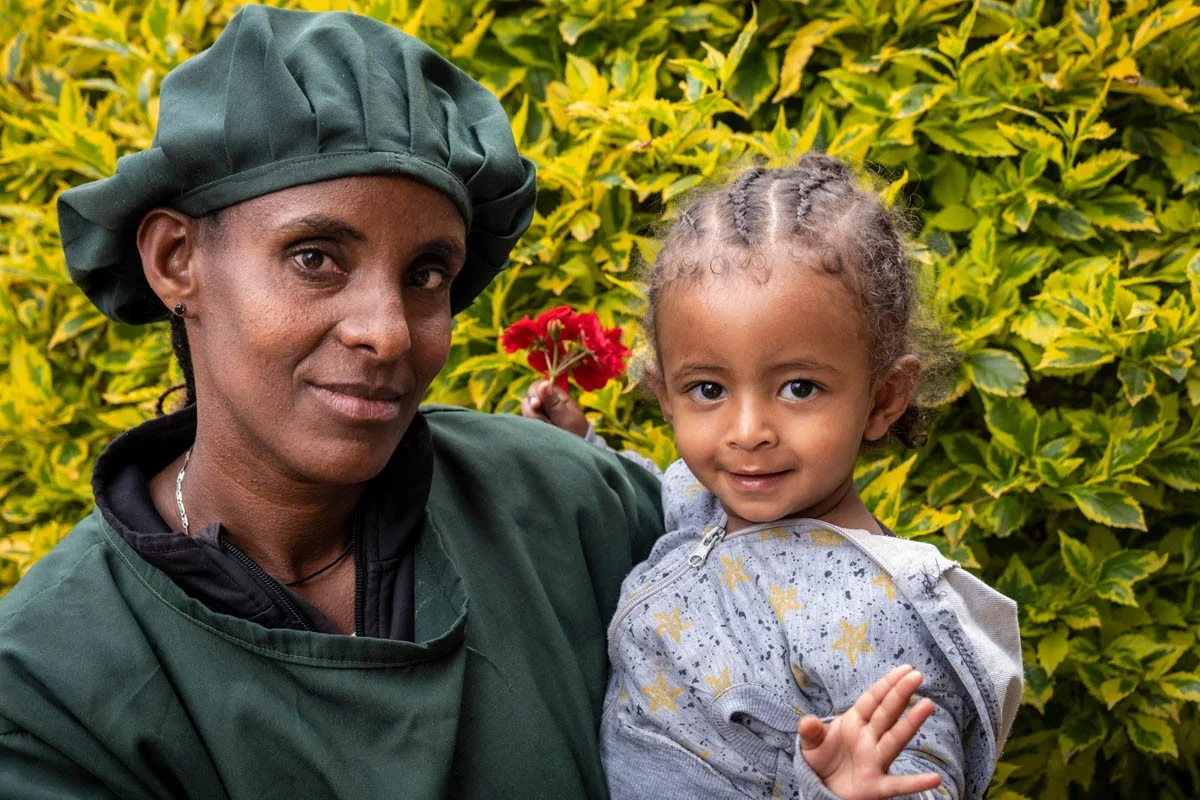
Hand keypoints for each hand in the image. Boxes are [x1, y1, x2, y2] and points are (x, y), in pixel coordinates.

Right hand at [520, 379, 588, 436]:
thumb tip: (544, 383)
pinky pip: (524, 424)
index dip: (534, 394)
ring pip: (525, 413)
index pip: (536, 386)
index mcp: (555, 394)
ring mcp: (538, 414)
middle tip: (548, 423)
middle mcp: (544, 402)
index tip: (537, 405)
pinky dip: (532, 430)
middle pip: (527, 400)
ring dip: (536, 423)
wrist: (575, 453)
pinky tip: (542, 435)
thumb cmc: (575, 432)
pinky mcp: (533, 425)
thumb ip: (553, 402)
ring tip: (549, 431)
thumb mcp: (566, 418)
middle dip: (534, 413)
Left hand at [798, 664, 940, 799]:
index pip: (872, 700)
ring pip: (895, 739)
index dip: (887, 684)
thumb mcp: (812, 742)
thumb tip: (806, 722)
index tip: (905, 669)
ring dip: (911, 723)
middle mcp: (869, 738)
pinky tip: (934, 779)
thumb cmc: (822, 758)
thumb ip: (811, 731)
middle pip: (886, 713)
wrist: (821, 786)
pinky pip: (898, 785)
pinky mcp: (876, 785)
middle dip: (900, 694)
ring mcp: (875, 760)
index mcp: (854, 722)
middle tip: (917, 675)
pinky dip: (916, 783)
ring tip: (928, 704)